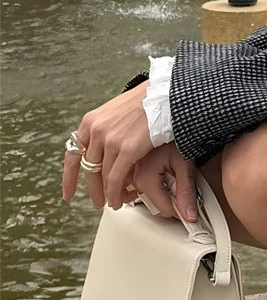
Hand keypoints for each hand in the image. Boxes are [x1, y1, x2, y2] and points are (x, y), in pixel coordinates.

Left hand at [61, 83, 195, 216]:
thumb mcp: (116, 112)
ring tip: (111, 203)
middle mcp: (96, 131)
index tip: (68, 192)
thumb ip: (106, 129)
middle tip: (96, 201)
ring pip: (101, 176)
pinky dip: (114, 193)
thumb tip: (103, 148)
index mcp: (91, 121)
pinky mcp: (127, 149)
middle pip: (88, 168)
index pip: (72, 154)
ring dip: (104, 194)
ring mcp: (110, 140)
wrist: (164, 96)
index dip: (69, 177)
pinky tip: (117, 200)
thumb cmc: (147, 102)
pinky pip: (115, 179)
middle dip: (91, 189)